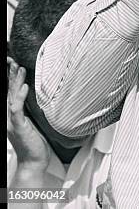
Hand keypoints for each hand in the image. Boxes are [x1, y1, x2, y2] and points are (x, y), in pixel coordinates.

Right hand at [7, 57, 49, 172]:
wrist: (34, 161)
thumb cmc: (36, 141)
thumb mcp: (36, 119)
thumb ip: (35, 106)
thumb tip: (46, 91)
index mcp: (14, 112)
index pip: (11, 91)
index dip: (11, 77)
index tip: (13, 62)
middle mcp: (10, 115)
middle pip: (8, 90)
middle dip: (10, 74)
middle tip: (13, 59)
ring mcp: (12, 121)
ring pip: (11, 96)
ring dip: (16, 81)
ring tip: (20, 68)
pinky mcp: (18, 126)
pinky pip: (16, 109)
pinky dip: (20, 96)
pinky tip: (24, 86)